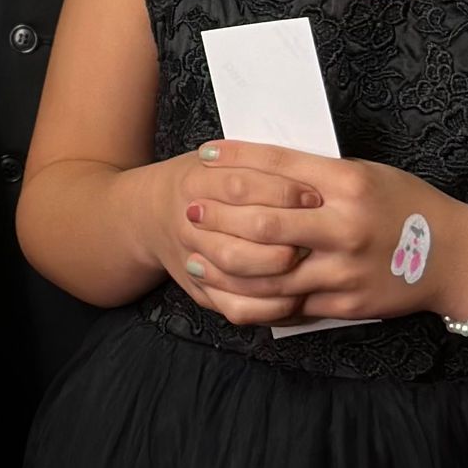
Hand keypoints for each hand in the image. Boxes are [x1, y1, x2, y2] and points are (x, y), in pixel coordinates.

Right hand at [131, 146, 323, 329]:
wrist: (148, 215)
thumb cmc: (196, 184)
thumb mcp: (214, 160)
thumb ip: (252, 164)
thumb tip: (307, 172)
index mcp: (194, 180)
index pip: (240, 184)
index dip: (281, 190)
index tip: (314, 195)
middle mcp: (189, 220)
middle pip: (242, 230)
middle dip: (287, 233)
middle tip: (319, 233)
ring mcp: (193, 258)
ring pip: (240, 270)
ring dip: (281, 269)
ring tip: (309, 262)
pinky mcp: (202, 291)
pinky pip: (238, 306)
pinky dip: (269, 305)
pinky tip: (295, 296)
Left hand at [183, 142, 467, 327]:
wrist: (455, 258)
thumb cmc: (406, 204)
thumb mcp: (366, 175)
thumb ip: (318, 174)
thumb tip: (260, 167)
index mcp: (348, 184)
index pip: (280, 168)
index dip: (237, 160)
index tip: (206, 154)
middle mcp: (345, 226)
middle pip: (267, 221)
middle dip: (221, 214)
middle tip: (191, 208)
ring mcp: (344, 269)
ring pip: (271, 271)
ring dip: (227, 263)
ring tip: (196, 254)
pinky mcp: (345, 302)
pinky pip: (291, 304)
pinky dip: (256, 298)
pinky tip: (230, 290)